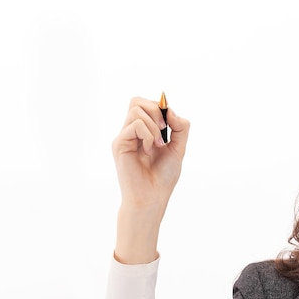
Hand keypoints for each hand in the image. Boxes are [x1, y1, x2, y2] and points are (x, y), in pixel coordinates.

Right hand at [113, 96, 189, 213]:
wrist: (152, 197)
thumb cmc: (163, 177)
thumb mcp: (178, 148)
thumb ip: (180, 128)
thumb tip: (170, 110)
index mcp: (144, 132)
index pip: (146, 104)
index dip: (160, 107)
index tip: (171, 124)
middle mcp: (131, 132)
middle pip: (136, 101)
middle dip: (155, 110)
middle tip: (164, 130)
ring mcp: (124, 137)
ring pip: (136, 109)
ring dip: (154, 125)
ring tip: (158, 144)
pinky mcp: (119, 143)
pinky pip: (135, 124)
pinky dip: (147, 134)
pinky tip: (149, 150)